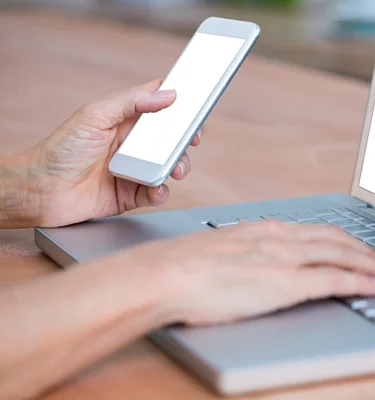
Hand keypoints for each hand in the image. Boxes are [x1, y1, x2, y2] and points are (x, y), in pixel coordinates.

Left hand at [28, 79, 201, 226]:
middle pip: (171, 139)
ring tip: (174, 169)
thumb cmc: (60, 150)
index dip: (179, 107)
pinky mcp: (132, 194)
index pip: (159, 108)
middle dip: (185, 141)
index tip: (195, 108)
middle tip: (191, 141)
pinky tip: (156, 187)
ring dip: (178, 166)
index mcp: (124, 121)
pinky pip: (157, 192)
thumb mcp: (95, 115)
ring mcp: (134, 170)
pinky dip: (162, 191)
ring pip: (169, 166)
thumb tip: (167, 95)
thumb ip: (132, 101)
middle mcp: (132, 145)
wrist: (40, 190)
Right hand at [133, 221, 374, 325]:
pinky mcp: (288, 283)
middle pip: (336, 239)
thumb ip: (243, 254)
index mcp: (265, 230)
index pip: (316, 230)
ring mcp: (286, 259)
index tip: (355, 244)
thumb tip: (249, 264)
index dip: (342, 239)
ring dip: (370, 263)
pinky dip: (360, 282)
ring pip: (342, 255)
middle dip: (364, 249)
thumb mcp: (221, 251)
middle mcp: (281, 239)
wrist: (168, 273)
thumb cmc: (183, 266)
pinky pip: (335, 280)